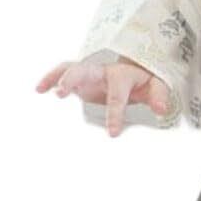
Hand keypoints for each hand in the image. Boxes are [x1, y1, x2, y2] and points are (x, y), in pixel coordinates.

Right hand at [35, 57, 175, 136]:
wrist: (136, 71)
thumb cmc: (144, 81)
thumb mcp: (156, 87)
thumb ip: (159, 96)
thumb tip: (161, 108)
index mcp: (122, 75)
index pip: (117, 96)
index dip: (115, 114)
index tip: (112, 133)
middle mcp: (103, 71)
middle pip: (86, 70)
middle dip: (73, 78)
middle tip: (62, 92)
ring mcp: (90, 73)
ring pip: (71, 68)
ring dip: (56, 76)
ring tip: (42, 88)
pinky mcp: (81, 79)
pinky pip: (63, 74)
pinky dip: (50, 79)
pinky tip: (39, 89)